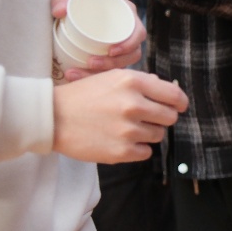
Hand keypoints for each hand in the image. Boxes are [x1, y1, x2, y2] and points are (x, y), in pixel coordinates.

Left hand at [49, 0, 145, 77]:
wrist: (71, 11)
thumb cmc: (75, 0)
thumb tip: (59, 11)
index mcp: (126, 15)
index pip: (138, 32)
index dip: (129, 44)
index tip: (111, 50)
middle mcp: (128, 32)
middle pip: (132, 53)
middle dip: (114, 63)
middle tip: (92, 63)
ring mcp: (122, 47)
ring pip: (122, 65)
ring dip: (104, 73)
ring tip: (80, 73)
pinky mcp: (113, 58)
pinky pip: (111, 72)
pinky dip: (95, 77)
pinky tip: (77, 78)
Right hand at [53, 69, 188, 162]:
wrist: (51, 118)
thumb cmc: (81, 96)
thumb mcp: (110, 78)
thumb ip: (140, 81)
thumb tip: (164, 85)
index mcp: (133, 82)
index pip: (174, 95)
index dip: (179, 102)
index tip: (178, 106)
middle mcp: (133, 105)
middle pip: (170, 117)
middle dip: (161, 118)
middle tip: (145, 118)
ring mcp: (128, 130)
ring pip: (158, 135)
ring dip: (147, 133)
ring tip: (126, 128)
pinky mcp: (121, 151)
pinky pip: (146, 152)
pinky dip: (137, 148)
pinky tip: (121, 140)